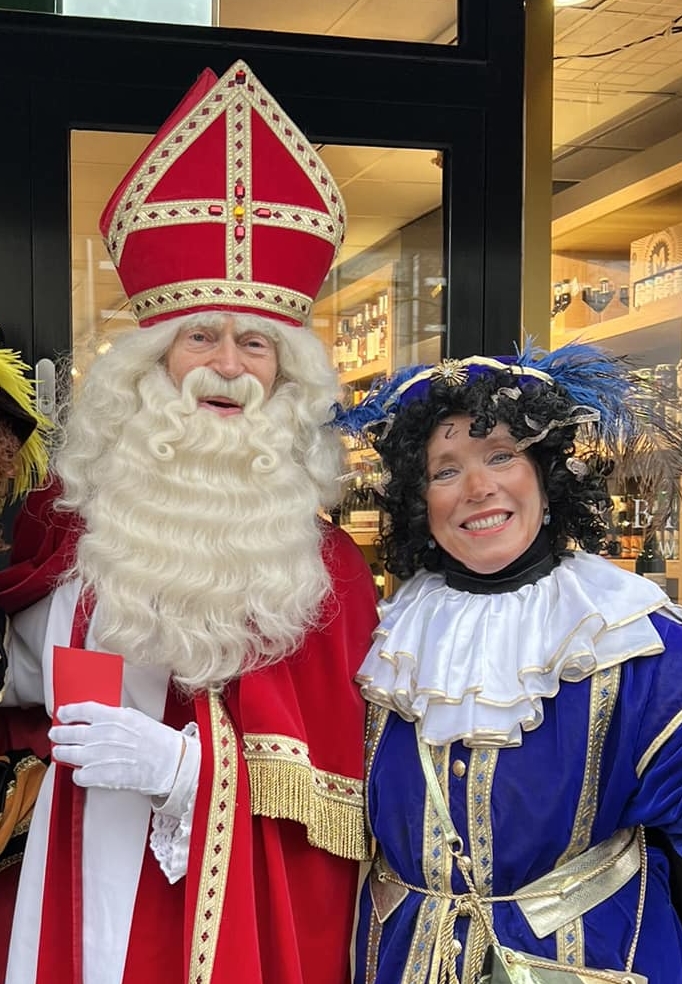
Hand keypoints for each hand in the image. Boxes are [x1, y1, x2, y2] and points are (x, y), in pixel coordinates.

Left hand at [49, 701, 183, 796]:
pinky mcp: (102, 776)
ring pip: (69, 754)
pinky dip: (78, 774)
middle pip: (70, 732)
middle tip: (55, 734)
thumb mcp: (136, 719)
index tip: (62, 714)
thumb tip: (97, 720)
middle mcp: (104, 735)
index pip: (82, 710)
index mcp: (114, 717)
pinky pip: (79, 775)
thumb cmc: (158, 741)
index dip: (68, 712)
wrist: (170, 763)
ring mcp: (101, 756)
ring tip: (61, 753)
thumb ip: (114, 718)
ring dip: (63, 753)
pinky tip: (82, 772)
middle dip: (59, 733)